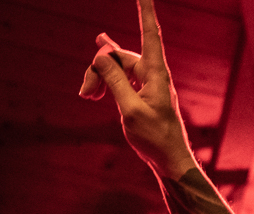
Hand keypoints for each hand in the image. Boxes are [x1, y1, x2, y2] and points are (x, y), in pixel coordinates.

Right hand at [78, 0, 196, 179]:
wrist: (169, 160)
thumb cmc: (155, 138)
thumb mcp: (131, 110)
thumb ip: (116, 81)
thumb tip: (101, 54)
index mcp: (156, 74)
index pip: (150, 33)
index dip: (145, 10)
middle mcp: (153, 73)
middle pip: (119, 56)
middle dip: (98, 70)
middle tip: (84, 96)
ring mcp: (148, 82)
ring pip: (116, 68)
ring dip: (99, 78)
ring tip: (86, 96)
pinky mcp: (142, 91)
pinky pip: (121, 75)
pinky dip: (106, 79)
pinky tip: (98, 59)